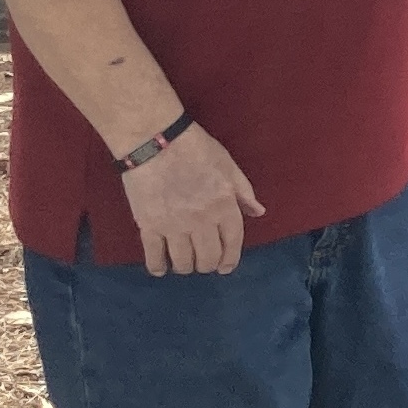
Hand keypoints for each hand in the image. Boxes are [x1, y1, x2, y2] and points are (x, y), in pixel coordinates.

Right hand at [121, 125, 264, 277]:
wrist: (153, 139)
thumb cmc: (194, 147)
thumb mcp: (227, 164)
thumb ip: (244, 191)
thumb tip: (258, 213)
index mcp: (224, 205)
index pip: (233, 242)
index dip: (230, 259)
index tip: (225, 268)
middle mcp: (202, 221)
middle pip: (208, 257)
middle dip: (208, 265)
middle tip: (203, 263)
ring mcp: (174, 226)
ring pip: (183, 261)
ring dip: (186, 267)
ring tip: (183, 263)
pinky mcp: (149, 226)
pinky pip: (154, 255)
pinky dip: (158, 267)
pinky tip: (161, 269)